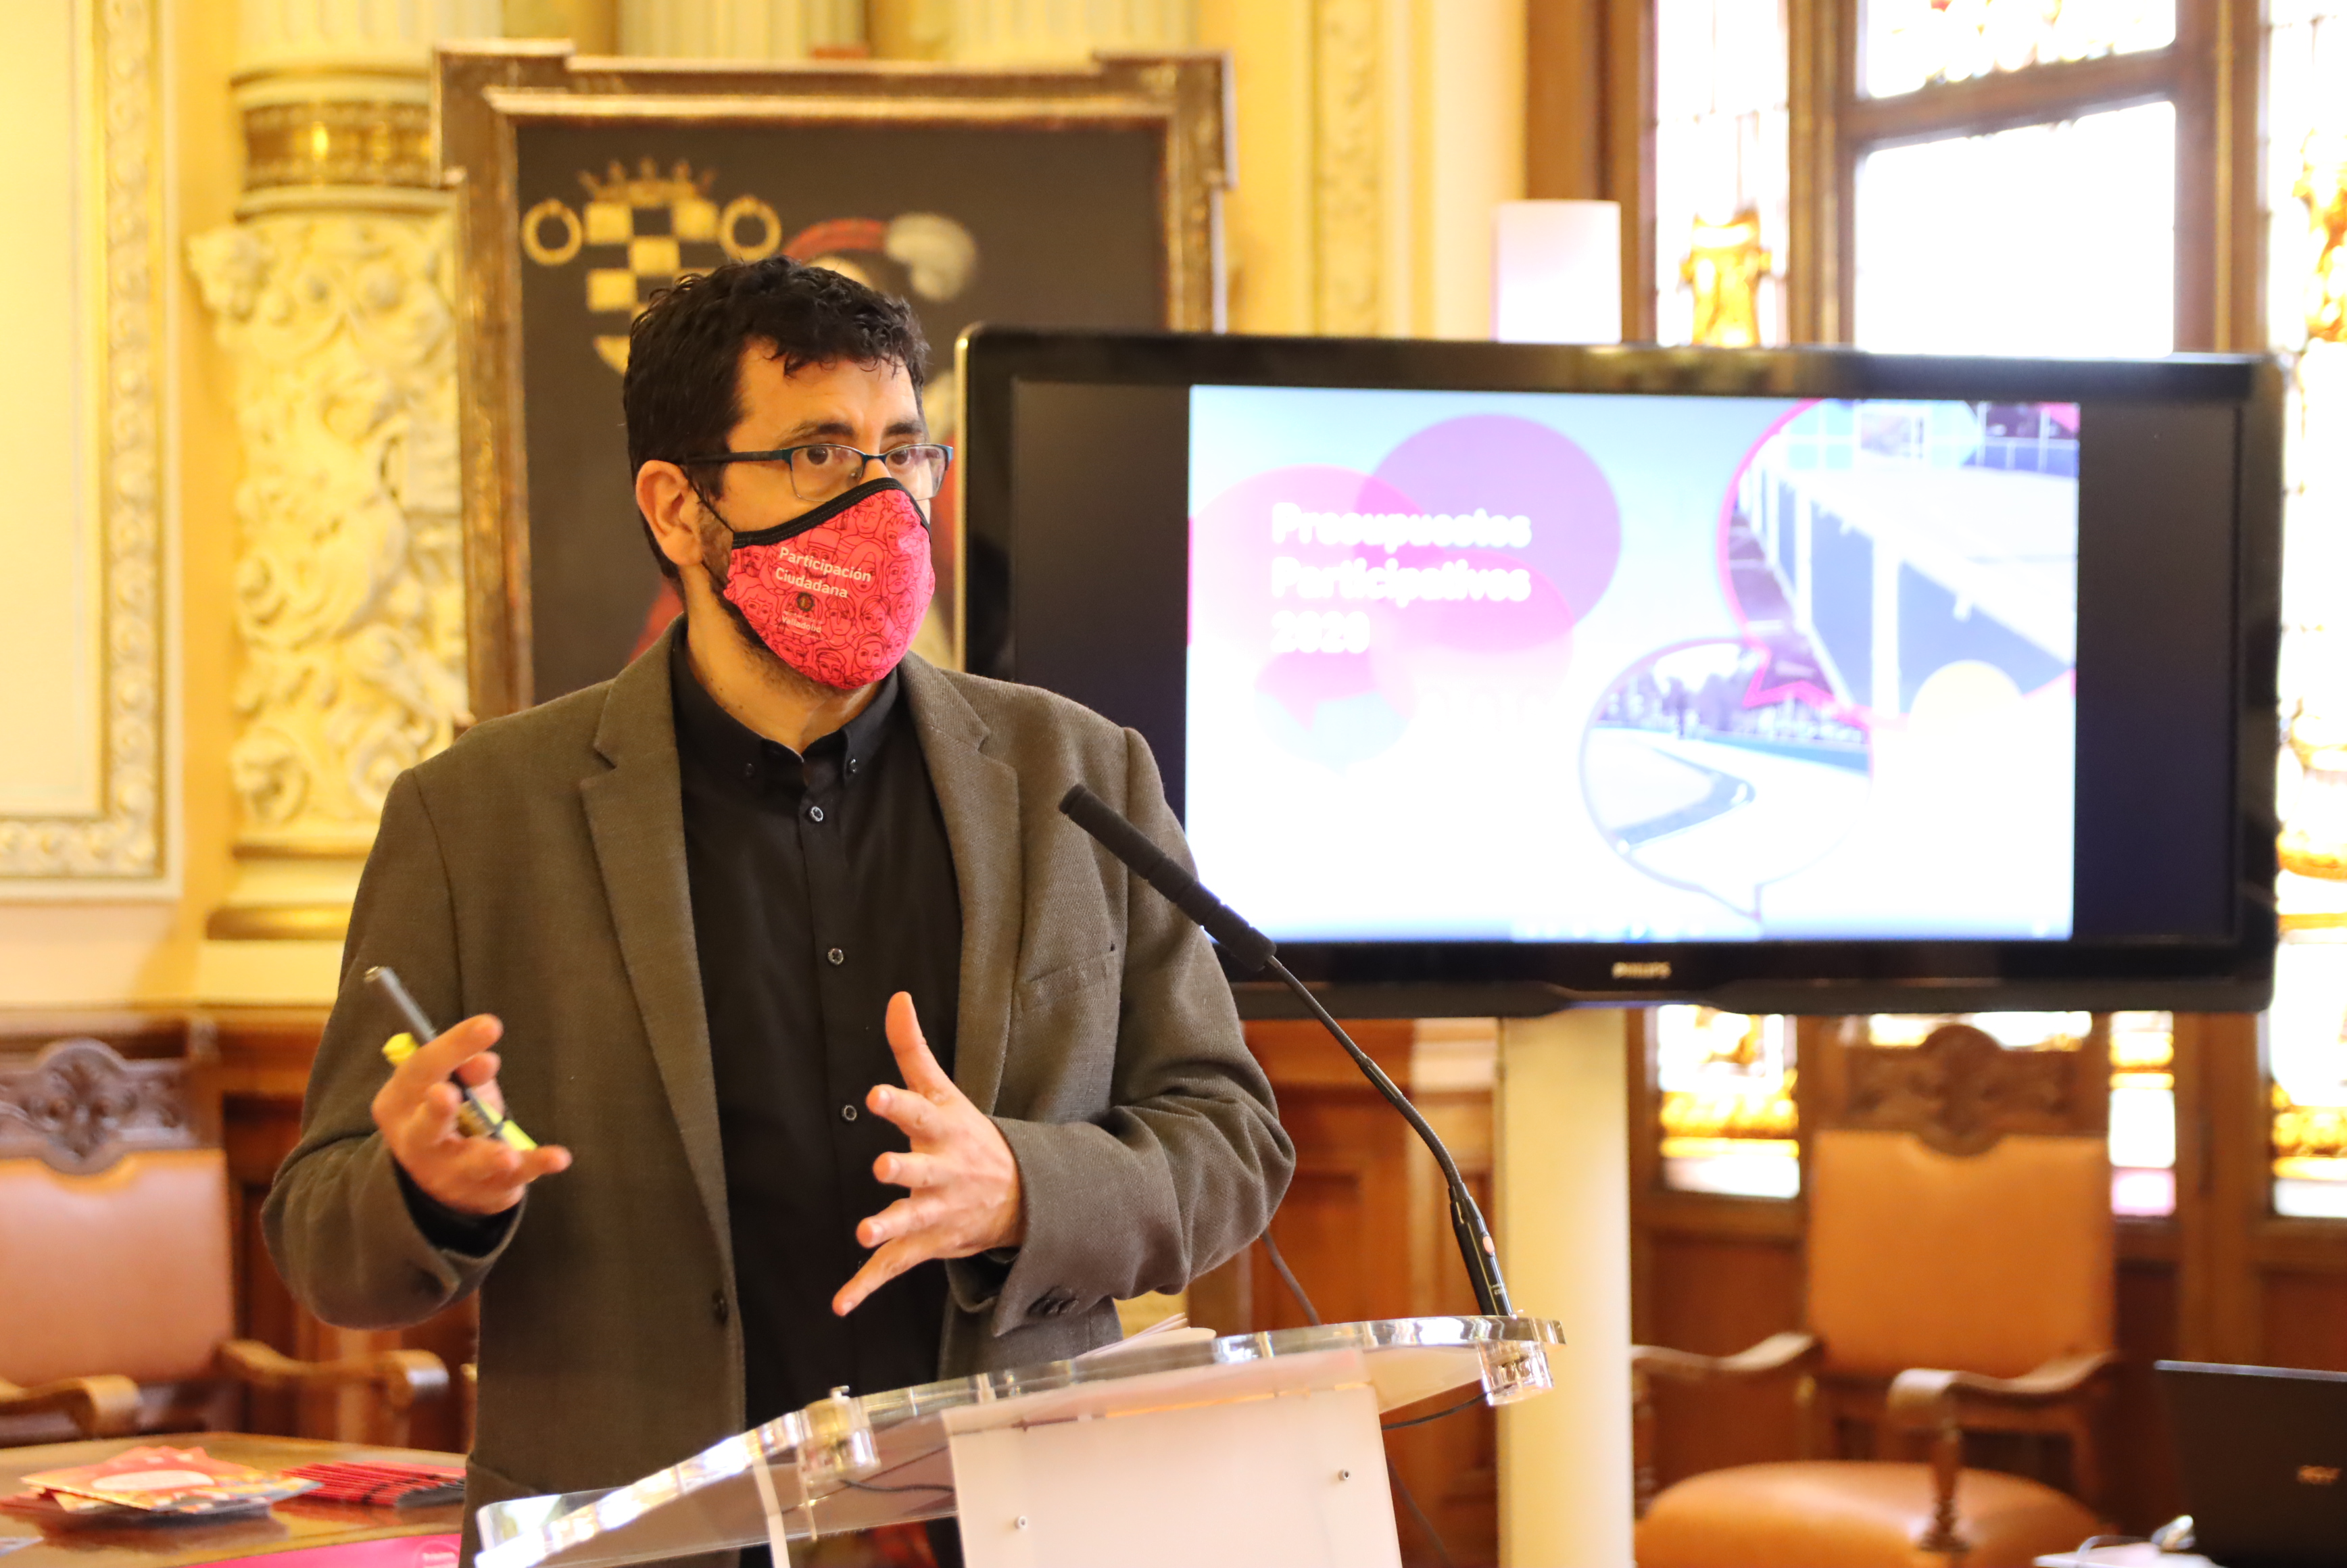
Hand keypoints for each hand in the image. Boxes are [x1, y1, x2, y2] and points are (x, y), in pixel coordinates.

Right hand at [372, 1014, 571, 1216]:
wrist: (440, 1180)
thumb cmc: (448, 1114)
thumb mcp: (452, 1084)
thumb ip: (466, 1070)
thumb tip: (484, 1061)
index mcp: (399, 1104)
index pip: (421, 1070)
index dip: (453, 1046)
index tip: (490, 1024)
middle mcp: (416, 1142)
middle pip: (426, 1126)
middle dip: (436, 1110)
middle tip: (446, 1094)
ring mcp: (447, 1173)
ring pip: (467, 1163)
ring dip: (487, 1157)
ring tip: (506, 1156)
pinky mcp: (483, 1190)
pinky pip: (512, 1178)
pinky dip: (536, 1165)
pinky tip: (558, 1157)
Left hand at [834, 992, 1024, 1315]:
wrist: (1021, 1195)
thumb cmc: (968, 1135)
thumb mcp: (944, 1091)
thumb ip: (913, 1049)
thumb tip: (895, 997)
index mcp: (943, 1132)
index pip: (919, 1114)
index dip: (897, 1106)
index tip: (876, 1096)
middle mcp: (943, 1173)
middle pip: (922, 1172)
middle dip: (904, 1171)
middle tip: (883, 1168)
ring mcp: (936, 1211)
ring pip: (912, 1222)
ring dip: (890, 1228)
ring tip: (865, 1234)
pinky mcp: (926, 1243)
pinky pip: (895, 1268)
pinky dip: (867, 1287)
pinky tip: (840, 1303)